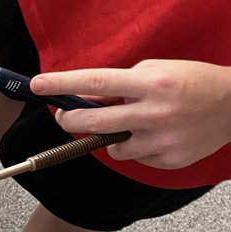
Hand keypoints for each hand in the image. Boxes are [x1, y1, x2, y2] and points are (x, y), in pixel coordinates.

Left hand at [30, 60, 230, 168]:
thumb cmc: (192, 82)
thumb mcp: (154, 71)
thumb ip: (118, 84)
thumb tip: (83, 96)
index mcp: (151, 83)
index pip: (95, 82)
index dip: (62, 85)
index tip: (38, 86)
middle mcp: (155, 112)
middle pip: (94, 123)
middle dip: (70, 120)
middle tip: (63, 116)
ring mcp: (163, 140)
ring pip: (112, 148)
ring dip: (111, 137)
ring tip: (130, 124)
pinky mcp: (170, 160)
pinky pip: (136, 159)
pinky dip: (136, 148)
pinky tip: (154, 135)